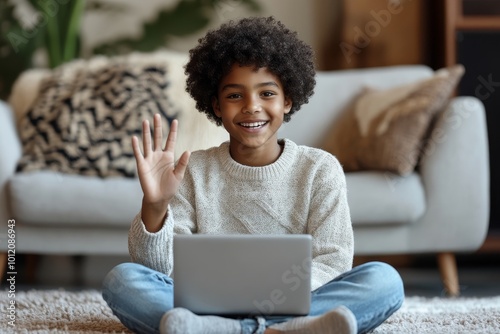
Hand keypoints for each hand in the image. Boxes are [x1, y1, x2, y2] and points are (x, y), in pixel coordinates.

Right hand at [132, 114, 189, 230]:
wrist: (159, 198)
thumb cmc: (169, 187)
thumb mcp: (178, 175)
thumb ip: (182, 163)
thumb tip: (188, 150)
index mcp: (168, 157)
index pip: (171, 141)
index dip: (173, 131)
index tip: (175, 120)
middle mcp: (158, 155)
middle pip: (158, 138)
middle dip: (157, 126)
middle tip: (156, 114)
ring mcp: (149, 159)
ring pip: (147, 142)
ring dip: (146, 132)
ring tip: (145, 121)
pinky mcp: (141, 165)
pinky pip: (138, 153)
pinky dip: (136, 146)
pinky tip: (134, 137)